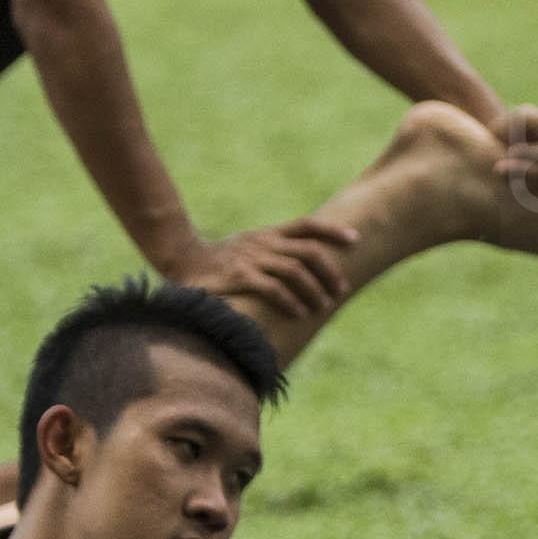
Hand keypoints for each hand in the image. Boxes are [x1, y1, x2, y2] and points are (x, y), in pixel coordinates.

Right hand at [175, 218, 358, 318]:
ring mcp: (252, 258)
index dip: (332, 230)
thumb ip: (275, 250)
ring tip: (323, 307)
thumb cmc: (222, 259)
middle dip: (330, 271)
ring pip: (295, 271)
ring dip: (314, 290)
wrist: (183, 260)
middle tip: (340, 291)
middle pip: (309, 251)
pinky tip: (299, 313)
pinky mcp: (239, 276)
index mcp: (269, 234)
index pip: (307, 225)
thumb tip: (307, 264)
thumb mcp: (250, 246)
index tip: (355, 240)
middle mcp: (264, 243)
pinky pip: (272, 288)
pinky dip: (290, 301)